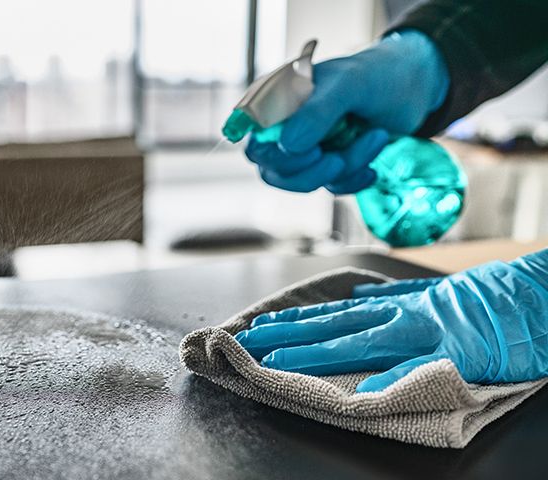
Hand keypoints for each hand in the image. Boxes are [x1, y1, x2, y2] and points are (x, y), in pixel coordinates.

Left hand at [235, 251, 547, 392]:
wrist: (535, 293)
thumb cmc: (487, 297)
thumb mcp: (434, 294)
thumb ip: (399, 301)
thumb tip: (362, 298)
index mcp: (398, 305)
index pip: (337, 313)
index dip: (300, 320)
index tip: (267, 326)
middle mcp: (402, 314)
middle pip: (336, 325)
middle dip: (293, 334)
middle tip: (254, 341)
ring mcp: (426, 330)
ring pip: (360, 341)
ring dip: (318, 351)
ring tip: (281, 359)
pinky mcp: (456, 350)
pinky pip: (418, 367)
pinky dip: (390, 378)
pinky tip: (363, 391)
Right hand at [245, 29, 449, 192]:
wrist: (415, 87)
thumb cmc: (377, 75)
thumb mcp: (348, 86)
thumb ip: (316, 113)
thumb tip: (287, 146)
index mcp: (277, 101)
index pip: (254, 140)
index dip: (275, 155)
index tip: (313, 150)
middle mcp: (285, 127)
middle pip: (272, 170)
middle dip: (309, 172)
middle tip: (339, 160)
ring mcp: (307, 149)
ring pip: (304, 182)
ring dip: (343, 169)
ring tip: (375, 138)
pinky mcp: (329, 165)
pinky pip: (331, 186)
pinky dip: (354, 180)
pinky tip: (373, 165)